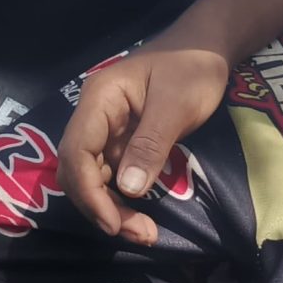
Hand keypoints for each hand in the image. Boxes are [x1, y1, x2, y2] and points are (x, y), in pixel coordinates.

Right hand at [57, 39, 232, 244]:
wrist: (206, 48)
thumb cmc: (191, 69)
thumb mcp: (175, 106)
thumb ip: (150, 145)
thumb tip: (128, 191)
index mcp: (99, 99)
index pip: (76, 151)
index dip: (89, 192)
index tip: (113, 224)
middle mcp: (94, 115)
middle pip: (78, 169)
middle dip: (100, 206)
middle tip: (140, 234)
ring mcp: (107, 129)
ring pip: (93, 177)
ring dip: (111, 207)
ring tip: (144, 232)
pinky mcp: (122, 140)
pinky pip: (111, 175)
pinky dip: (122, 199)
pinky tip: (141, 215)